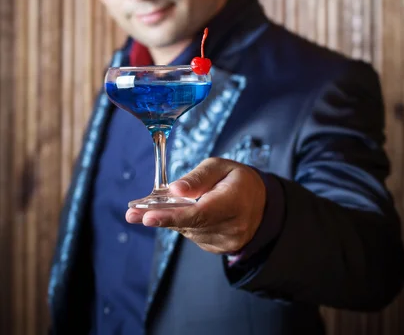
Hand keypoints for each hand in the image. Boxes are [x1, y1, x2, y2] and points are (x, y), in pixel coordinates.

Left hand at [125, 157, 265, 253]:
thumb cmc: (238, 180)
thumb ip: (198, 177)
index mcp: (235, 201)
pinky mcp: (218, 249)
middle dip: (158, 217)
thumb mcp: (220, 166)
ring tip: (147, 208)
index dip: (172, 216)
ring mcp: (225, 242)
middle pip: (188, 224)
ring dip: (167, 218)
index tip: (148, 216)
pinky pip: (192, 235)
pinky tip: (176, 213)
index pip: (200, 213)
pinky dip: (180, 223)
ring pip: (187, 230)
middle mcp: (231, 227)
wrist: (261, 204)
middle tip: (131, 214)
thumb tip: (174, 190)